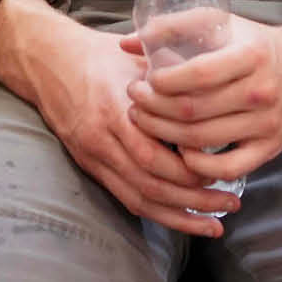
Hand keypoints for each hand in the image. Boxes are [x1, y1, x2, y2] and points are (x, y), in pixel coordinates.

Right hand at [0, 0, 238, 235]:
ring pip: (139, 198)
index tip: (225, 170)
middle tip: (231, 202)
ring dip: (179, 216)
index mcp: (116, 110)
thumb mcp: (136, 60)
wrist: (50, 62)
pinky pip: (125, 198)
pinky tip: (182, 220)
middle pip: (151, 184)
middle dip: (194, 199)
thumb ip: (171, 81)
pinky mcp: (90, 166)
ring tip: (214, 225)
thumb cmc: (101, 56)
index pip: (155, 155)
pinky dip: (156, 213)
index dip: (190, 170)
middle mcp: (102, 139)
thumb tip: (217, 96)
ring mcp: (94, 157)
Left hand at [124, 16, 281, 176]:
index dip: (163, 82)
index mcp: (251, 56)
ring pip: (203, 139)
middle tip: (135, 101)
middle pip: (194, 110)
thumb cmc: (255, 44)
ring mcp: (266, 124)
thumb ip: (174, 27)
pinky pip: (228, 168)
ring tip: (146, 121)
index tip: (144, 80)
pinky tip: (181, 150)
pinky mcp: (269, 148)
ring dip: (165, 133)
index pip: (198, 74)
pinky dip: (198, 165)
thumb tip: (128, 41)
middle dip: (154, 108)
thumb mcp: (222, 24)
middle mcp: (261, 91)